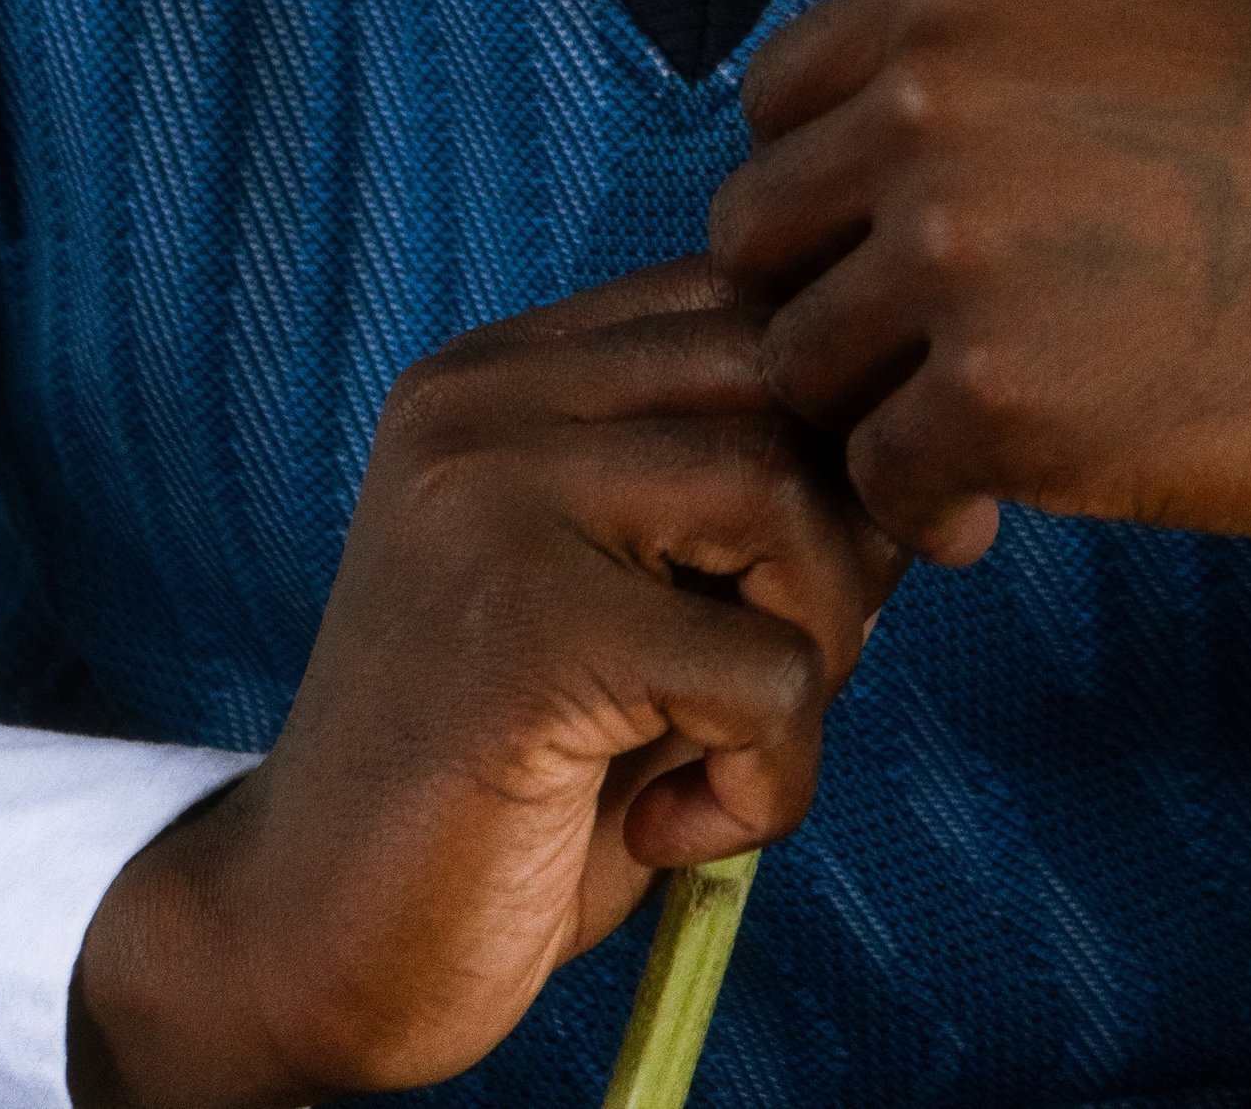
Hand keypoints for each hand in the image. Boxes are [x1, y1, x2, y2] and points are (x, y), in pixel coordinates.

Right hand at [67, 259, 901, 1108]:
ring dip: (816, 652)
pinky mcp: (521, 630)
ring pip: (782, 495)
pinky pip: (763, 670)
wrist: (312, 948)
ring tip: (729, 754)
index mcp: (503, 373)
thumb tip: (937, 478)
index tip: (872, 557)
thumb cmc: (509, 786)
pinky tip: (672, 832)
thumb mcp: (636, 608)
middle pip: (780, 372)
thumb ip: (748, 515)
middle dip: (851, 531)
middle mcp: (483, 402)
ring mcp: (488, 499)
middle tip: (803, 674)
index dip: (843, 426)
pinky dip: (771, 780)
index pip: (743, 301)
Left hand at [709, 0, 1250, 646]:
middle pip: (755, 238)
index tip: (896, 254)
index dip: (827, 196)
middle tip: (922, 364)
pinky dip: (929, 503)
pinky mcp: (1004, 405)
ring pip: (797, 367)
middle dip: (826, 308)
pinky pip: (879, 475)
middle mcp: (927, 100)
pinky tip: (1011, 499)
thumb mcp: (1140, 22)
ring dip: (871, 415)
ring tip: (977, 439)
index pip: (775, 105)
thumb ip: (991, 68)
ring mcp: (956, 253)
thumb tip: (865, 150)